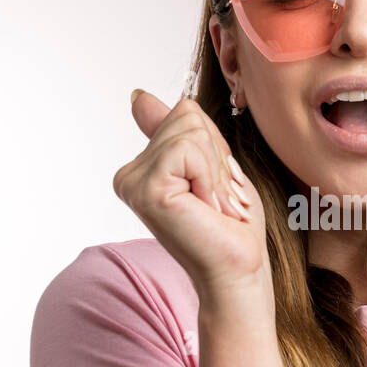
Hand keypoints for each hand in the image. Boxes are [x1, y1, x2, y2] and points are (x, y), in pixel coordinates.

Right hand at [112, 91, 267, 297]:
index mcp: (141, 167)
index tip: (212, 188)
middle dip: (216, 157)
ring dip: (217, 171)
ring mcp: (133, 182)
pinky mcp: (147, 189)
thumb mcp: (209, 165)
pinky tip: (205, 208)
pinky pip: (191, 148)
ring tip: (211, 206)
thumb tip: (138, 96)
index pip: (184, 113)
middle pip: (188, 116)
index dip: (215, 147)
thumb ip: (176, 133)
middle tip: (215, 200)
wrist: (237, 270)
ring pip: (192, 131)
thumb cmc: (230, 226)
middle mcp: (129, 174)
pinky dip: (212, 177)